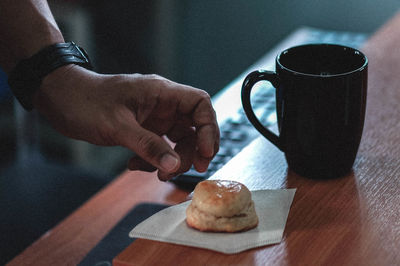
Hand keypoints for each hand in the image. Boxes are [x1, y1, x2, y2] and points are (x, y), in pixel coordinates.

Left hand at [34, 65, 219, 179]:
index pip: (200, 104)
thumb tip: (174, 166)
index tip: (206, 153)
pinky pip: (160, 148)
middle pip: (193, 127)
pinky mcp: (144, 129)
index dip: (209, 128)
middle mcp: (162, 104)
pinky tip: (135, 165)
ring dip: (172, 160)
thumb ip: (148, 145)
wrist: (61, 99)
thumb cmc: (86, 102)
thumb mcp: (117, 126)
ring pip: (178, 141)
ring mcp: (154, 117)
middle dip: (190, 152)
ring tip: (157, 174)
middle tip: (180, 170)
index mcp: (161, 93)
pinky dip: (154, 160)